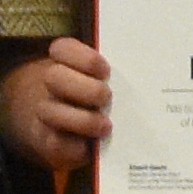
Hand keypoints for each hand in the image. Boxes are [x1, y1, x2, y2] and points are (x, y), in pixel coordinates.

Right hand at [0, 36, 109, 171]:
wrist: (69, 130)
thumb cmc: (99, 98)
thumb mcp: (106, 82)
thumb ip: (117, 76)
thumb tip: (144, 77)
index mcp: (65, 63)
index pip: (62, 48)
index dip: (85, 58)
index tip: (105, 71)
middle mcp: (52, 85)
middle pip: (54, 77)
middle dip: (85, 89)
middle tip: (107, 98)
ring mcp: (48, 113)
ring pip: (50, 111)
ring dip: (82, 120)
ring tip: (106, 126)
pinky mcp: (49, 141)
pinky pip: (56, 142)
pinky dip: (76, 145)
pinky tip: (93, 145)